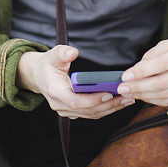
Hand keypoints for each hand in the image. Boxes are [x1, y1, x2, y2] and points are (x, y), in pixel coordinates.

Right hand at [18, 46, 134, 118]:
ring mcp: (67, 110)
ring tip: (128, 99)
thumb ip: (62, 53)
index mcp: (55, 91)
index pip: (75, 101)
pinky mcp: (74, 111)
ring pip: (91, 114)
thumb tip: (73, 52)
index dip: (92, 100)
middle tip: (127, 96)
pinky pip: (92, 113)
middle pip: (87, 110)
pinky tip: (120, 101)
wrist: (39, 77)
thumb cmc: (48, 64)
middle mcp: (60, 105)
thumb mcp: (53, 55)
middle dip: (109, 105)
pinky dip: (106, 108)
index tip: (108, 93)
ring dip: (111, 108)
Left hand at [117, 35, 167, 105]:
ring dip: (144, 96)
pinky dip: (155, 101)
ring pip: (165, 96)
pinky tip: (145, 96)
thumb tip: (136, 69)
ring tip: (130, 93)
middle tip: (123, 88)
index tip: (126, 75)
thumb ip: (154, 54)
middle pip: (161, 84)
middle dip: (138, 87)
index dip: (141, 72)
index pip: (160, 64)